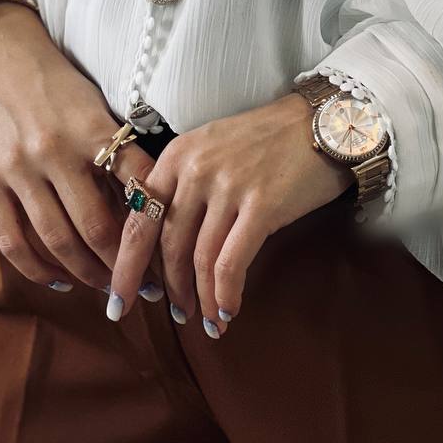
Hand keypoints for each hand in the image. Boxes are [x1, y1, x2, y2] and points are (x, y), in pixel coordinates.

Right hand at [0, 2, 156, 291]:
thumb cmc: (60, 85)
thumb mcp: (100, 108)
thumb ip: (119, 154)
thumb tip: (151, 210)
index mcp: (92, 129)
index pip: (134, 188)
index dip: (155, 229)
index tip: (171, 259)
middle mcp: (53, 151)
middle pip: (96, 227)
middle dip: (124, 264)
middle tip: (146, 287)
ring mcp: (16, 169)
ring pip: (57, 241)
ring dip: (87, 273)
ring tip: (109, 287)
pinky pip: (13, 241)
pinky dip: (39, 269)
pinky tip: (61, 280)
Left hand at [108, 93, 352, 331]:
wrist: (323, 122)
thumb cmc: (269, 139)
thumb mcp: (213, 147)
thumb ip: (185, 184)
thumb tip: (165, 242)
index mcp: (177, 155)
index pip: (140, 218)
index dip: (126, 264)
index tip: (119, 298)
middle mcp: (196, 169)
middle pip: (167, 245)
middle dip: (166, 289)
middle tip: (175, 314)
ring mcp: (228, 187)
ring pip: (198, 259)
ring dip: (199, 298)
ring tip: (206, 320)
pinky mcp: (260, 206)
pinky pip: (230, 263)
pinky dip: (225, 294)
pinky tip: (227, 311)